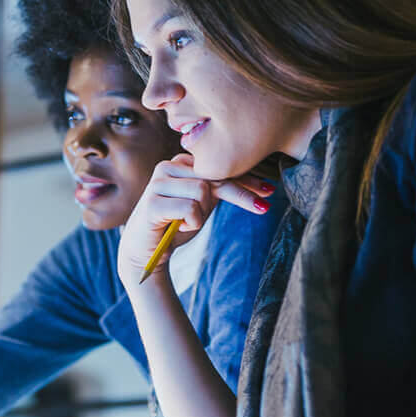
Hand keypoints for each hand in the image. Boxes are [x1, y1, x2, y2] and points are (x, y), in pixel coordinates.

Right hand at [116, 155, 273, 290]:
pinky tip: (179, 227)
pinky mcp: (151, 203)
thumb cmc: (175, 226)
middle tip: (263, 207)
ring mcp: (157, 184)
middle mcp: (167, 168)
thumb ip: (219, 188)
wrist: (146, 252)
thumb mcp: (203, 204)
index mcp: (179, 164)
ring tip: (189, 222)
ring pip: (202, 191)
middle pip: (215, 175)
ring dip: (203, 213)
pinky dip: (192, 223)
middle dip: (239, 194)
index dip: (245, 179)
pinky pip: (189, 209)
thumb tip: (259, 183)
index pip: (218, 167)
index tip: (269, 190)